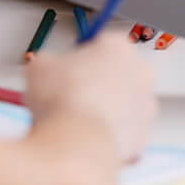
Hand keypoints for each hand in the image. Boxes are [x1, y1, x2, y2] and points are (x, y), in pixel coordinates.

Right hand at [24, 35, 156, 162]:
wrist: (77, 142)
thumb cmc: (64, 102)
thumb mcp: (39, 67)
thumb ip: (48, 62)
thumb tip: (44, 68)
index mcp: (117, 46)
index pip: (102, 42)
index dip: (82, 56)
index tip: (72, 65)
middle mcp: (139, 72)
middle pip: (118, 72)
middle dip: (98, 82)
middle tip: (72, 94)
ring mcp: (145, 103)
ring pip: (125, 102)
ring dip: (106, 108)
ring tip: (77, 119)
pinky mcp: (144, 133)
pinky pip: (126, 130)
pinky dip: (110, 133)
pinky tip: (88, 136)